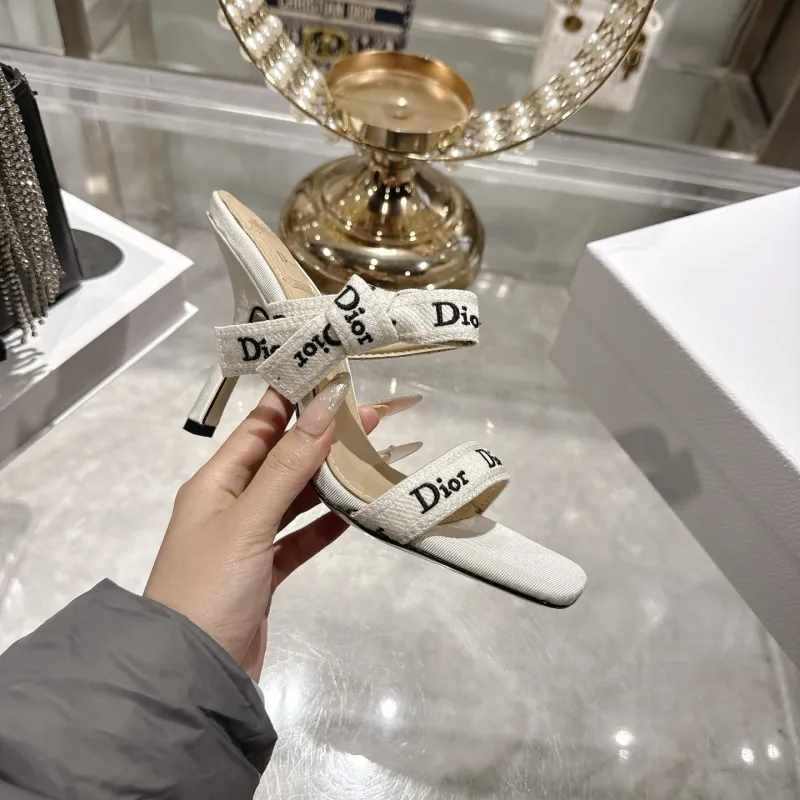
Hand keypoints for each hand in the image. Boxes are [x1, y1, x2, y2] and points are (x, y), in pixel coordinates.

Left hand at [145, 375, 374, 679]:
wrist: (190, 672)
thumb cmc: (210, 584)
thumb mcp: (247, 520)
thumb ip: (288, 466)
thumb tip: (324, 408)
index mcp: (215, 481)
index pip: (258, 427)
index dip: (292, 399)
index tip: (331, 375)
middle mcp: (230, 503)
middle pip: (282, 459)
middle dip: (322, 438)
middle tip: (372, 416)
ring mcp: (248, 539)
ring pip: (294, 498)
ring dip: (328, 479)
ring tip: (372, 456)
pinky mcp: (264, 572)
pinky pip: (299, 538)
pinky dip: (324, 525)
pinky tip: (355, 511)